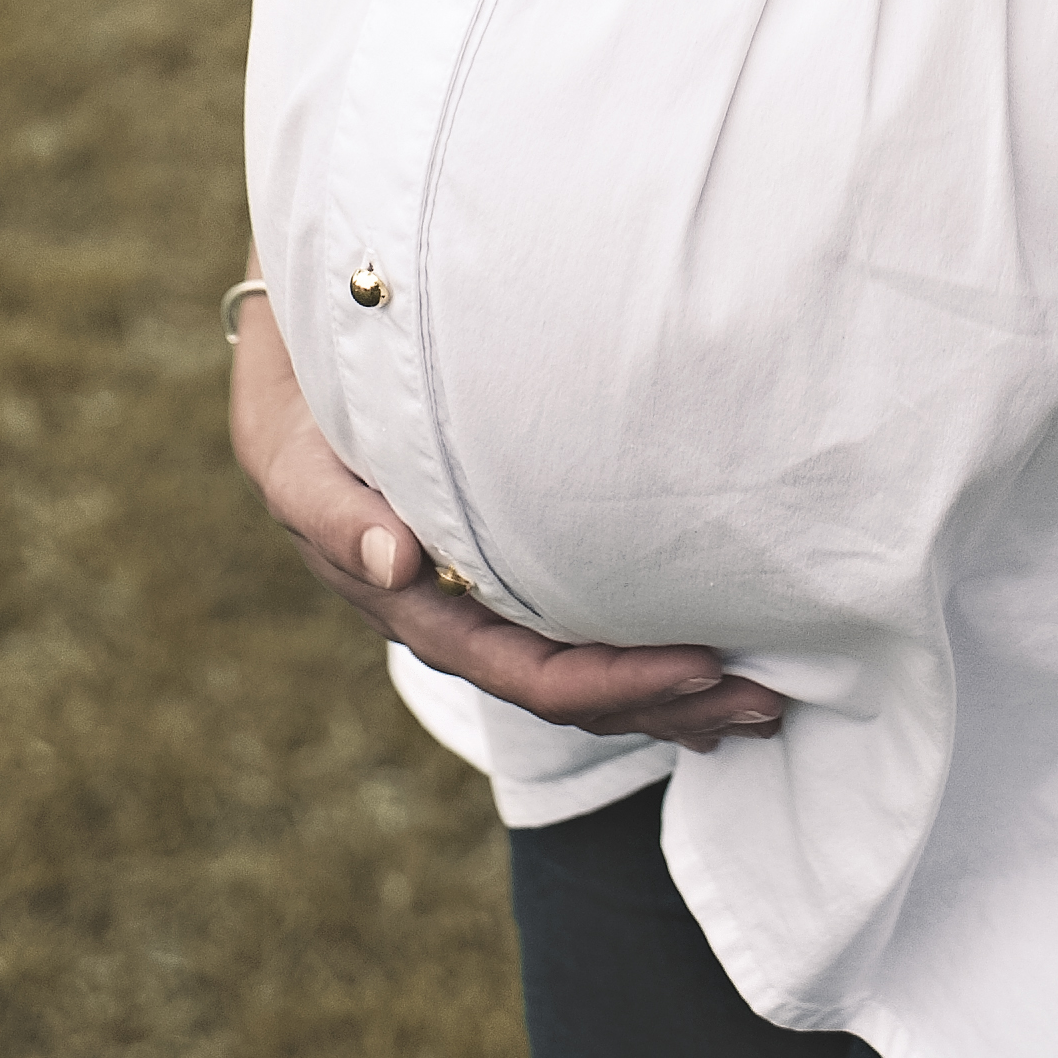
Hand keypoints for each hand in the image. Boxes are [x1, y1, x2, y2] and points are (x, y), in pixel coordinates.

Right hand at [228, 287, 784, 749]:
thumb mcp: (292, 451)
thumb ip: (333, 511)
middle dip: (665, 701)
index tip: (703, 665)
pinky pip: (579, 621)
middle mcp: (454, 613)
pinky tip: (707, 656)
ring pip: (583, 666)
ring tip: (761, 698)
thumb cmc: (303, 395)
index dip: (614, 680)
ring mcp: (481, 592)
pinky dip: (644, 647)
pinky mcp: (504, 558)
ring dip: (670, 688)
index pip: (524, 669)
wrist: (299, 354)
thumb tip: (397, 562)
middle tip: (764, 703)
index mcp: (411, 601)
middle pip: (570, 690)